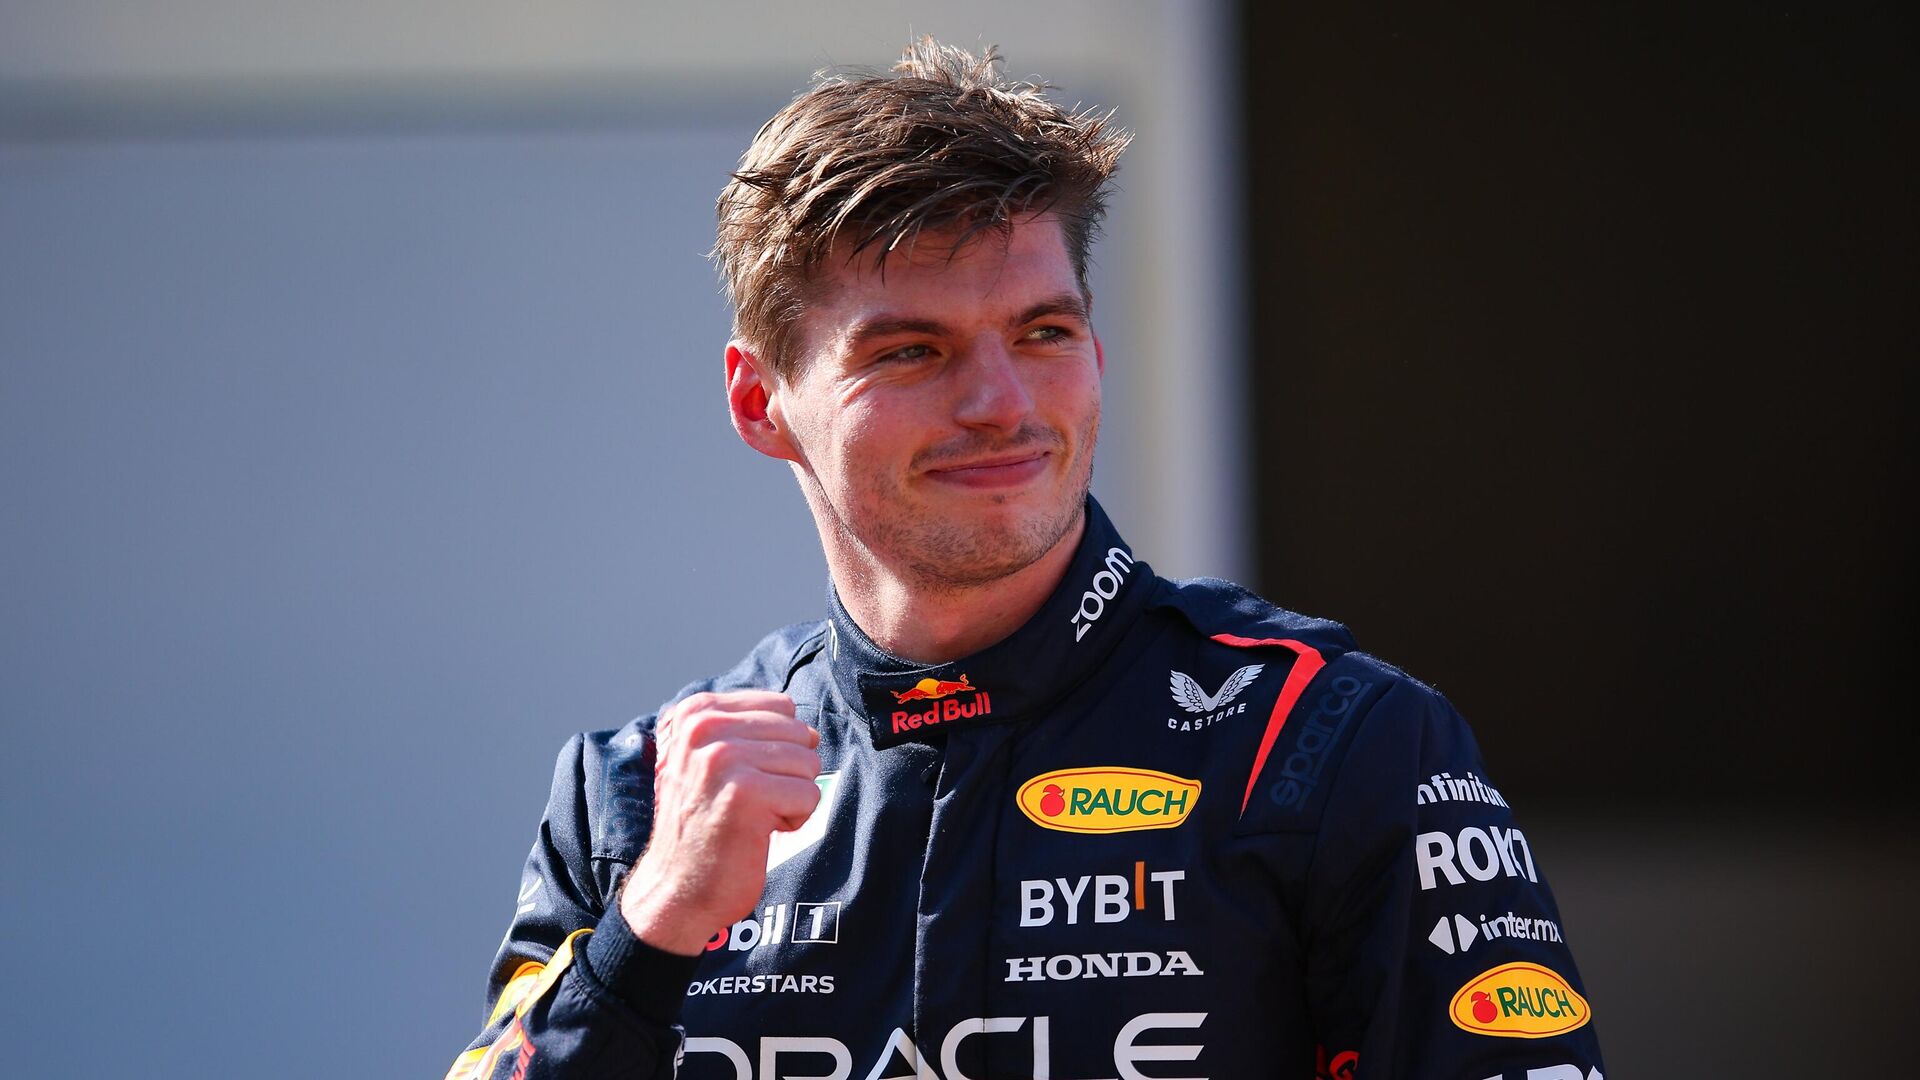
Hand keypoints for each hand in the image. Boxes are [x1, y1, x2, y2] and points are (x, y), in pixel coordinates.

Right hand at [618, 690, 821, 955]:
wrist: (675, 889)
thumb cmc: (701, 826)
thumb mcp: (707, 760)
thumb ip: (749, 732)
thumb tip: (811, 731)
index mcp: (694, 712)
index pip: (780, 706)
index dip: (777, 747)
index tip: (742, 778)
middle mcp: (702, 727)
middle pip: (798, 734)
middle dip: (786, 774)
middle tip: (747, 803)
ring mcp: (723, 758)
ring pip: (807, 763)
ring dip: (789, 798)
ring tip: (751, 817)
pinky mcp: (745, 793)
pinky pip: (809, 795)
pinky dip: (794, 820)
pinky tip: (758, 833)